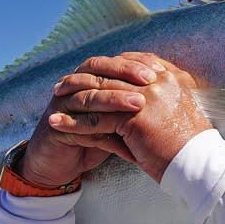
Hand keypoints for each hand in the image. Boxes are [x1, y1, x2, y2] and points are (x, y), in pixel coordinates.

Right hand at [20, 55, 157, 187]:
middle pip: (99, 71)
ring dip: (114, 99)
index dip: (134, 63)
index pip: (112, 61)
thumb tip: (169, 88)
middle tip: (150, 81)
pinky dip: (100, 132)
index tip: (159, 70)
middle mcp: (73, 86)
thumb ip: (136, 101)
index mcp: (88, 78)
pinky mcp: (55, 127)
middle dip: (125, 74)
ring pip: (89, 96)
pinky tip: (119, 137)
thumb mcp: (118, 117)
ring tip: (139, 105)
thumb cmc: (94, 136)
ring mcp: (61, 105)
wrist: (59, 162)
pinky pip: (78, 126)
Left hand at [51, 52, 212, 182]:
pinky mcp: (135, 116)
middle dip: (84, 78)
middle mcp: (160, 80)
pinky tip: (58, 125)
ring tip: (54, 104)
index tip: (90, 73)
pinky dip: (74, 121)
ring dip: (73, 98)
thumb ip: (159, 100)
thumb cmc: (190, 147)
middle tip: (62, 85)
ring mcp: (147, 95)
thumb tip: (135, 98)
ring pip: (101, 92)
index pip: (133, 62)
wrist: (200, 166)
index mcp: (172, 77)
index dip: (108, 67)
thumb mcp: (176, 114)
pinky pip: (97, 117)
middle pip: (112, 72)